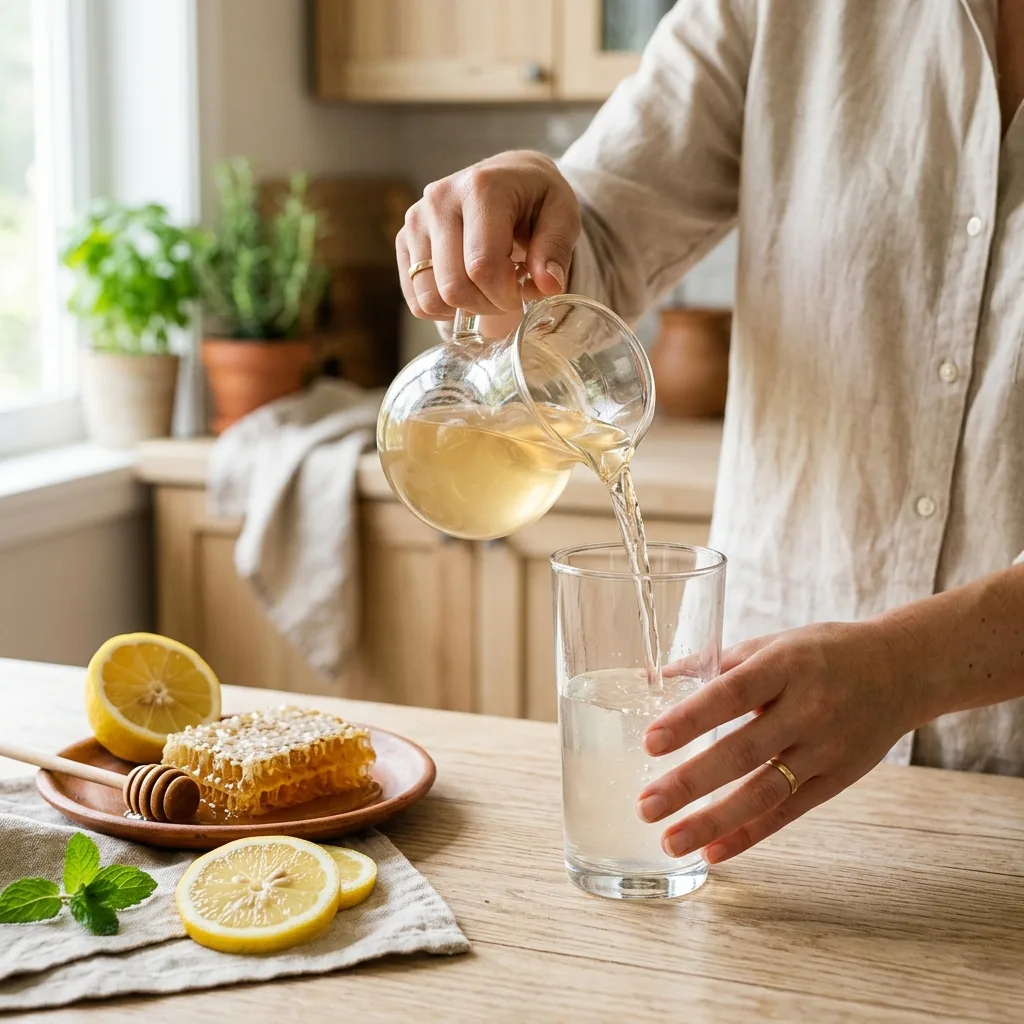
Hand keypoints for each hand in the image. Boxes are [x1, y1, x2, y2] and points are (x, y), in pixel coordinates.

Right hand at [395, 150, 580, 320]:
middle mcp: (440, 200)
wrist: (508, 177)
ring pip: (431, 298)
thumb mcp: (562, 214)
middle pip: (454, 287)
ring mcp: (416, 220)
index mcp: (481, 189)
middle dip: (486, 305)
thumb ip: (556, 249)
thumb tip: (547, 286)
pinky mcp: (404, 239)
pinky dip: (442, 308)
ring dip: (463, 309)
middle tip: (506, 294)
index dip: (506, 296)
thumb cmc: (536, 198)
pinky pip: (416, 299)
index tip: (524, 292)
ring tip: (486, 290)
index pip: (482, 267)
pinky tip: (465, 289)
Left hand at [637, 621, 925, 863]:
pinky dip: (749, 835)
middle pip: (743, 752)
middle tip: (645, 806)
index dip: (690, 719)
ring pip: (765, 792)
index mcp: (785, 666)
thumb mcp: (771, 644)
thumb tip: (651, 677)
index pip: (731, 694)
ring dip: (714, 821)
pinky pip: (788, 813)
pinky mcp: (837, 779)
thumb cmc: (822, 652)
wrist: (902, 670)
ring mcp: (825, 749)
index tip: (650, 742)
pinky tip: (712, 853)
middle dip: (690, 783)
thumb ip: (714, 664)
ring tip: (670, 841)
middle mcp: (808, 709)